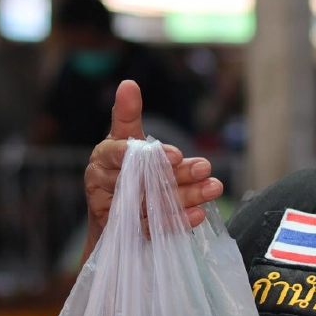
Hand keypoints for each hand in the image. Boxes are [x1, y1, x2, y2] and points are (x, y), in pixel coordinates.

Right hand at [82, 81, 222, 256]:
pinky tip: (198, 214)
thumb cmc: (120, 166)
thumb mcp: (124, 137)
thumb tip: (128, 84)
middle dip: (178, 176)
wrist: (110, 212)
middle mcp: (103, 184)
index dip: (150, 157)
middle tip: (207, 169)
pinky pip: (152, 228)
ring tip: (212, 189)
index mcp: (103, 157)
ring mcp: (113, 210)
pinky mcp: (126, 231)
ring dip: (184, 198)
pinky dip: (177, 222)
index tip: (177, 156)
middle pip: (143, 181)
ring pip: (150, 204)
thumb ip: (127, 114)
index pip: (122, 154)